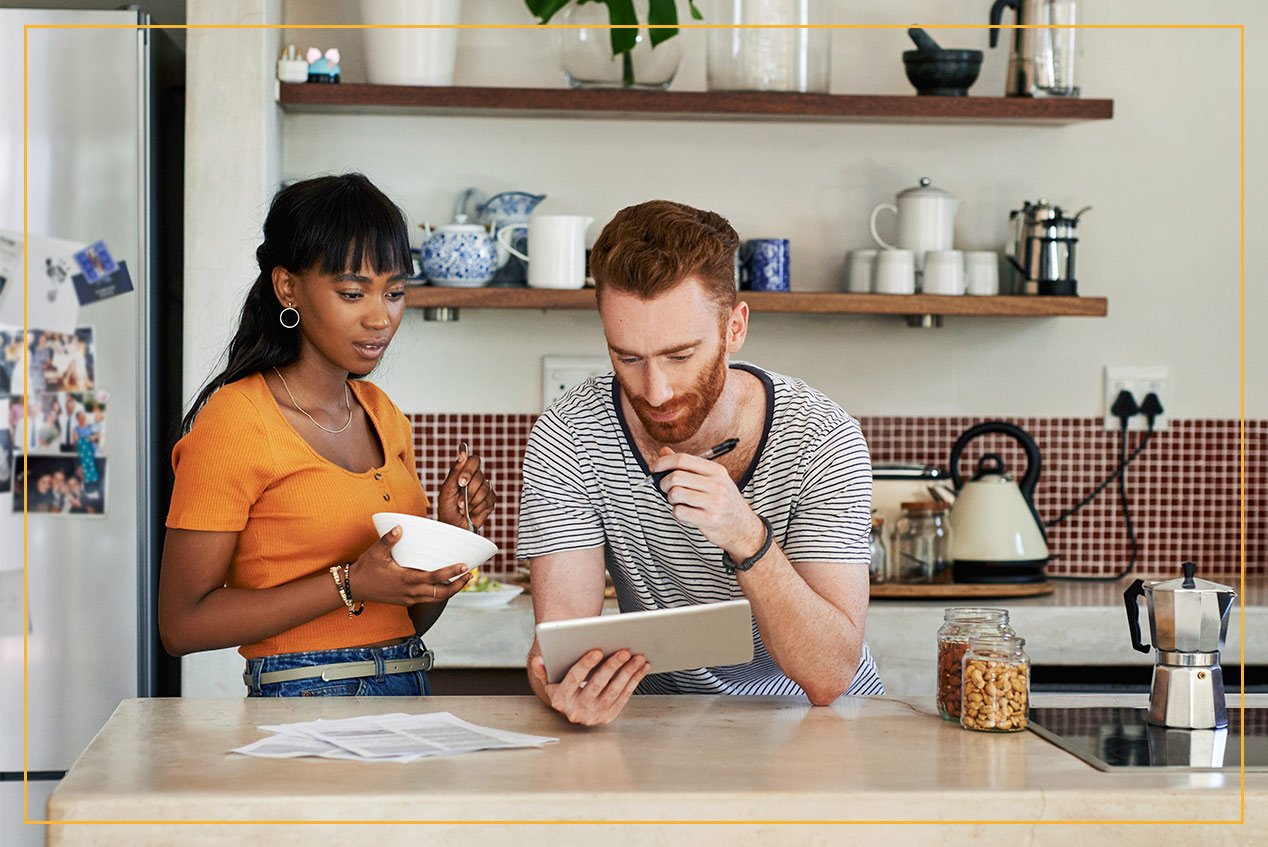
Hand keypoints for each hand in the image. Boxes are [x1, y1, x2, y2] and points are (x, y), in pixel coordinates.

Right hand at [347, 526, 472, 605]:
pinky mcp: (406, 601)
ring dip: (451, 591)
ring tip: (462, 580)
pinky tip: (444, 585)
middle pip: (441, 593)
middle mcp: (410, 592)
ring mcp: (408, 598)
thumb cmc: (365, 569)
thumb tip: (400, 527)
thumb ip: (389, 539)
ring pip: (436, 598)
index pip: (434, 578)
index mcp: (406, 579)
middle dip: (458, 586)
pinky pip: (427, 599)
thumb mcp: (376, 552)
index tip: (463, 566)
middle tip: (470, 575)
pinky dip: (439, 593)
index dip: (451, 573)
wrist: (354, 587)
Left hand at [437, 449, 496, 528]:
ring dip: (471, 501)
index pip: (473, 460)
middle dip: (468, 490)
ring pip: (485, 488)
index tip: (461, 481)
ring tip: (463, 508)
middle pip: (480, 475)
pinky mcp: (491, 500)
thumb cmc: (447, 508)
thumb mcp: (447, 489)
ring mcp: (485, 489)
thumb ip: (455, 471)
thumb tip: (462, 453)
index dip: (468, 469)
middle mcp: (476, 479)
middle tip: (459, 501)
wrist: (453, 527)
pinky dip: (478, 507)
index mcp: (464, 472)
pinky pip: (489, 499)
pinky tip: (471, 511)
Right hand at [529, 650, 649, 726]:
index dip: (585, 664)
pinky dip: (634, 681)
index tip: (597, 650)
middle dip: (612, 667)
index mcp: (560, 699)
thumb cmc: (561, 686)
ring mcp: (593, 715)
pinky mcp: (607, 716)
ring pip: (614, 691)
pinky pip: (624, 697)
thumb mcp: (548, 679)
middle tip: (624, 651)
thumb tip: (538, 661)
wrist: (569, 707)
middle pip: (597, 685)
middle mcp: (576, 710)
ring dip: (628, 673)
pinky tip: (641, 668)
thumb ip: (542, 669)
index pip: (573, 679)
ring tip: (637, 657)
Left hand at [651, 446, 765, 558]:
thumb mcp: (711, 479)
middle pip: (676, 477)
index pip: (683, 459)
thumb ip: (687, 465)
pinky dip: (677, 512)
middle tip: (665, 489)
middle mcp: (716, 484)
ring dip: (670, 498)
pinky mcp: (709, 519)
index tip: (654, 468)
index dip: (663, 462)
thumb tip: (663, 452)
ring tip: (678, 501)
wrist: (742, 528)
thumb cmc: (723, 502)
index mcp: (716, 470)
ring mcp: (714, 502)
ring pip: (675, 493)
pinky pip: (679, 511)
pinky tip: (686, 513)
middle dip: (663, 483)